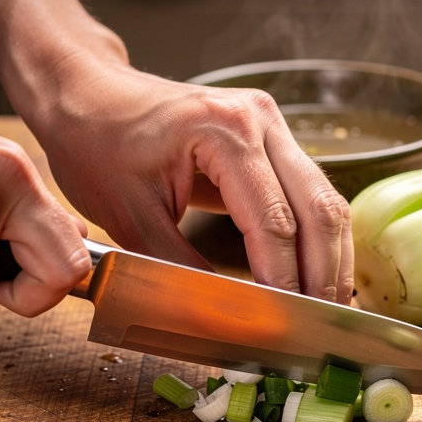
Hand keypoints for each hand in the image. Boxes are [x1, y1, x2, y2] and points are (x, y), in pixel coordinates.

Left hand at [27, 62, 354, 303]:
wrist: (90, 93)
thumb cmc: (97, 145)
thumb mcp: (129, 218)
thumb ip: (180, 272)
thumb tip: (224, 321)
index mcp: (222, 132)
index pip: (273, 222)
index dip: (283, 280)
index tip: (284, 326)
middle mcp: (260, 121)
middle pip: (318, 210)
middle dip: (323, 276)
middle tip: (318, 327)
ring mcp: (273, 126)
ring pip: (327, 202)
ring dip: (331, 259)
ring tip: (325, 307)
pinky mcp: (275, 139)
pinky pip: (312, 194)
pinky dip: (319, 239)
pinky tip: (315, 274)